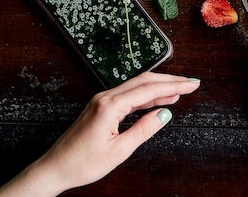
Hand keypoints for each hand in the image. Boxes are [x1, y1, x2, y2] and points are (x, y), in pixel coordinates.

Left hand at [0, 72, 200, 196]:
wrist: (55, 168)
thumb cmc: (82, 163)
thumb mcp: (119, 150)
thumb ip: (144, 129)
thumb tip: (165, 113)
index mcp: (110, 105)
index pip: (149, 89)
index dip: (174, 86)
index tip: (192, 84)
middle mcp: (106, 97)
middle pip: (144, 81)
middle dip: (169, 81)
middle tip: (191, 83)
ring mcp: (102, 100)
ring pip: (136, 86)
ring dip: (159, 87)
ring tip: (180, 91)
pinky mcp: (101, 106)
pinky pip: (128, 95)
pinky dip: (146, 95)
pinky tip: (158, 100)